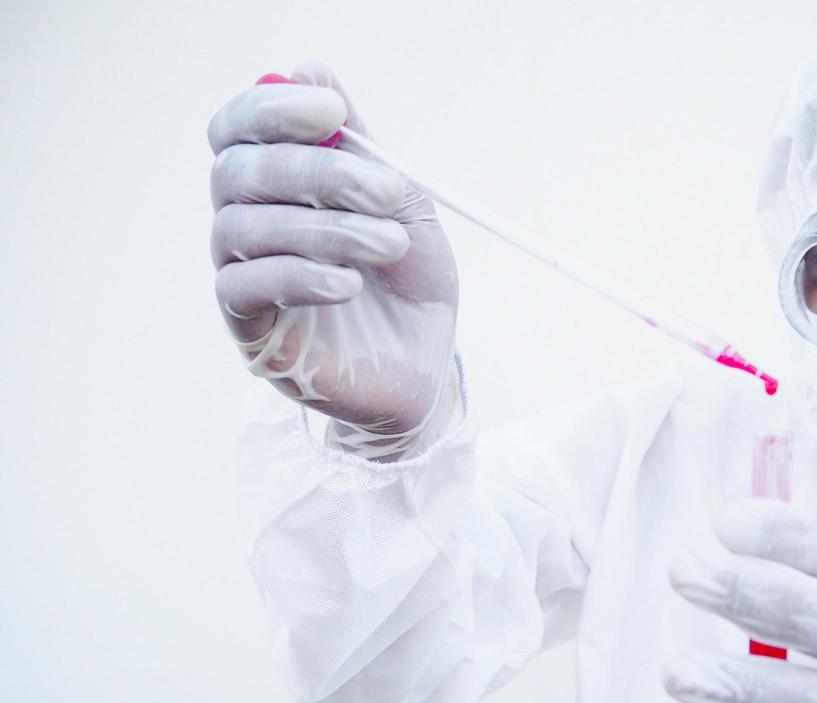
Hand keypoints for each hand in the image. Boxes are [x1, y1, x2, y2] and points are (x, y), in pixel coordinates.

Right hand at [208, 64, 458, 458]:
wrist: (426, 370)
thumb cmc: (410, 286)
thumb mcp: (402, 207)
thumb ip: (361, 146)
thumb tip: (308, 67)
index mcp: (276, 186)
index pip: (239, 130)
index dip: (271, 109)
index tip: (330, 108)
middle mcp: (246, 223)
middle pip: (240, 172)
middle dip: (317, 173)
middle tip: (386, 192)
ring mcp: (242, 276)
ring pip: (246, 227)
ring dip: (326, 228)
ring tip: (390, 246)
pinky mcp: (250, 331)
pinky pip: (247, 287)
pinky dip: (299, 275)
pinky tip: (348, 284)